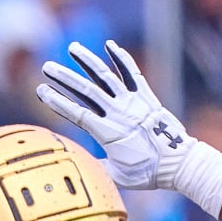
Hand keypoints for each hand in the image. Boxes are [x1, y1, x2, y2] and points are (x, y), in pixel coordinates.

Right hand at [36, 40, 221, 211]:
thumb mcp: (116, 175)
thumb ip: (96, 165)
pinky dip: (121, 58)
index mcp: (107, 133)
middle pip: (87, 91)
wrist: (180, 163)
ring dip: (88, 61)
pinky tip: (109, 45)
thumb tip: (78, 162)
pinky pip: (132, 73)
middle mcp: (119, 113)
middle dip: (64, 78)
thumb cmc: (148, 173)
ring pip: (107, 77)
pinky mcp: (147, 97)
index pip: (77, 113)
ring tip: (72, 48)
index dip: (57, 101)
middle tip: (46, 67)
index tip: (41, 90)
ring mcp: (134, 102)